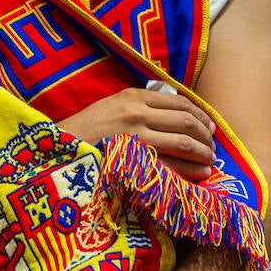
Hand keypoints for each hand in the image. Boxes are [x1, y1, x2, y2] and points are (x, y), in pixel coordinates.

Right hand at [59, 88, 215, 178]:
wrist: (58, 152)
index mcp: (133, 96)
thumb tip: (174, 107)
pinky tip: (200, 174)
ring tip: (210, 161)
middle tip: (212, 146)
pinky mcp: (132, 162)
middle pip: (186, 122)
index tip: (210, 127)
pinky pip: (170, 166)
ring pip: (183, 143)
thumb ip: (140, 104)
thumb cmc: (85, 131)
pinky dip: (190, 170)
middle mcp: (136, 113)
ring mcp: (135, 138)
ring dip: (203, 154)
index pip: (180, 103)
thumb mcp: (111, 106)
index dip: (202, 116)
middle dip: (206, 136)